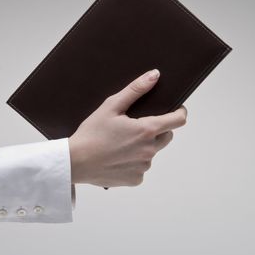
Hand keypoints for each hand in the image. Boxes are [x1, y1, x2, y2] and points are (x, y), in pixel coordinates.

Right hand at [68, 69, 186, 187]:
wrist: (75, 162)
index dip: (179, 112)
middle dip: (157, 129)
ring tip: (120, 143)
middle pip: (167, 136)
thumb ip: (136, 89)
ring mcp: (144, 166)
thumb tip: (155, 75)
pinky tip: (117, 157)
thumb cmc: (91, 133)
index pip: (178, 120)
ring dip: (143, 146)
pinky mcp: (136, 179)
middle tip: (134, 126)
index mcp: (147, 130)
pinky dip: (133, 162)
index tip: (174, 109)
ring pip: (152, 152)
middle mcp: (150, 150)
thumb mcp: (111, 106)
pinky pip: (141, 167)